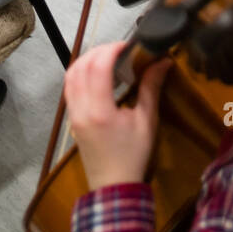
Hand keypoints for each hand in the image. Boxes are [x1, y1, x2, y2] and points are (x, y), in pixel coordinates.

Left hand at [64, 40, 170, 189]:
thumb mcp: (147, 121)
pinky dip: (80, 73)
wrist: (114, 186)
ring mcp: (72, 114)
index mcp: (100, 110)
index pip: (97, 66)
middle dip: (99, 50)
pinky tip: (98, 74)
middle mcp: (81, 109)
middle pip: (79, 66)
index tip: (129, 45)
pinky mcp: (71, 118)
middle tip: (121, 49)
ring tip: (109, 57)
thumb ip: (152, 88)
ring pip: (70, 75)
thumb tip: (163, 60)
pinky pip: (69, 87)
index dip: (112, 49)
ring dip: (87, 59)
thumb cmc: (133, 155)